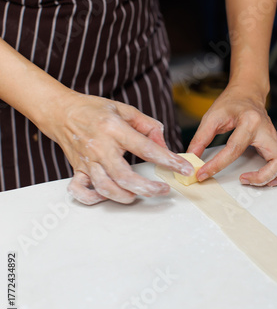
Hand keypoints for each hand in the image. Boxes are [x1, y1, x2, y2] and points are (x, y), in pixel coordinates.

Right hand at [45, 92, 193, 204]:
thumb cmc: (94, 110)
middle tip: (162, 189)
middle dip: (147, 187)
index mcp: (114, 129)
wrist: (62, 112)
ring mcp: (87, 161)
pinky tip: (109, 196)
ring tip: (139, 194)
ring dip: (125, 196)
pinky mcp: (78, 170)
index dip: (167, 160)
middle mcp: (100, 147)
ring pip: (105, 187)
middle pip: (124, 176)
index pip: (145, 148)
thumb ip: (147, 125)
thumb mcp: (124, 109)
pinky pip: (81, 191)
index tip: (183, 167)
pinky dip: (94, 199)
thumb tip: (163, 143)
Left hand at [187, 84, 276, 186]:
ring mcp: (276, 136)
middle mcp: (267, 130)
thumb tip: (191, 158)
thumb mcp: (212, 117)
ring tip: (262, 183)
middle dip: (262, 176)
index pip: (234, 149)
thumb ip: (201, 138)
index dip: (217, 165)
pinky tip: (273, 178)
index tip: (203, 173)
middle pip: (276, 159)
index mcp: (250, 121)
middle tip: (243, 179)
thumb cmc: (231, 103)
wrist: (246, 93)